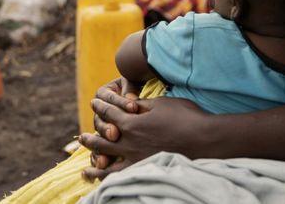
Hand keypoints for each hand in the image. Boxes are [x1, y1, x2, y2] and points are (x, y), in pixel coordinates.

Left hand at [80, 86, 208, 179]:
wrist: (202, 139)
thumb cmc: (184, 117)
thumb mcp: (161, 104)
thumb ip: (141, 105)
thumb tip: (128, 103)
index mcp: (131, 123)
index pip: (110, 113)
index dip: (100, 107)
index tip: (94, 102)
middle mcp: (129, 143)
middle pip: (102, 140)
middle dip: (90, 137)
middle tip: (82, 137)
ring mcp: (135, 159)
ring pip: (107, 164)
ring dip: (94, 164)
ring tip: (84, 168)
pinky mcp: (144, 170)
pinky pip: (120, 177)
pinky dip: (109, 180)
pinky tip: (105, 182)